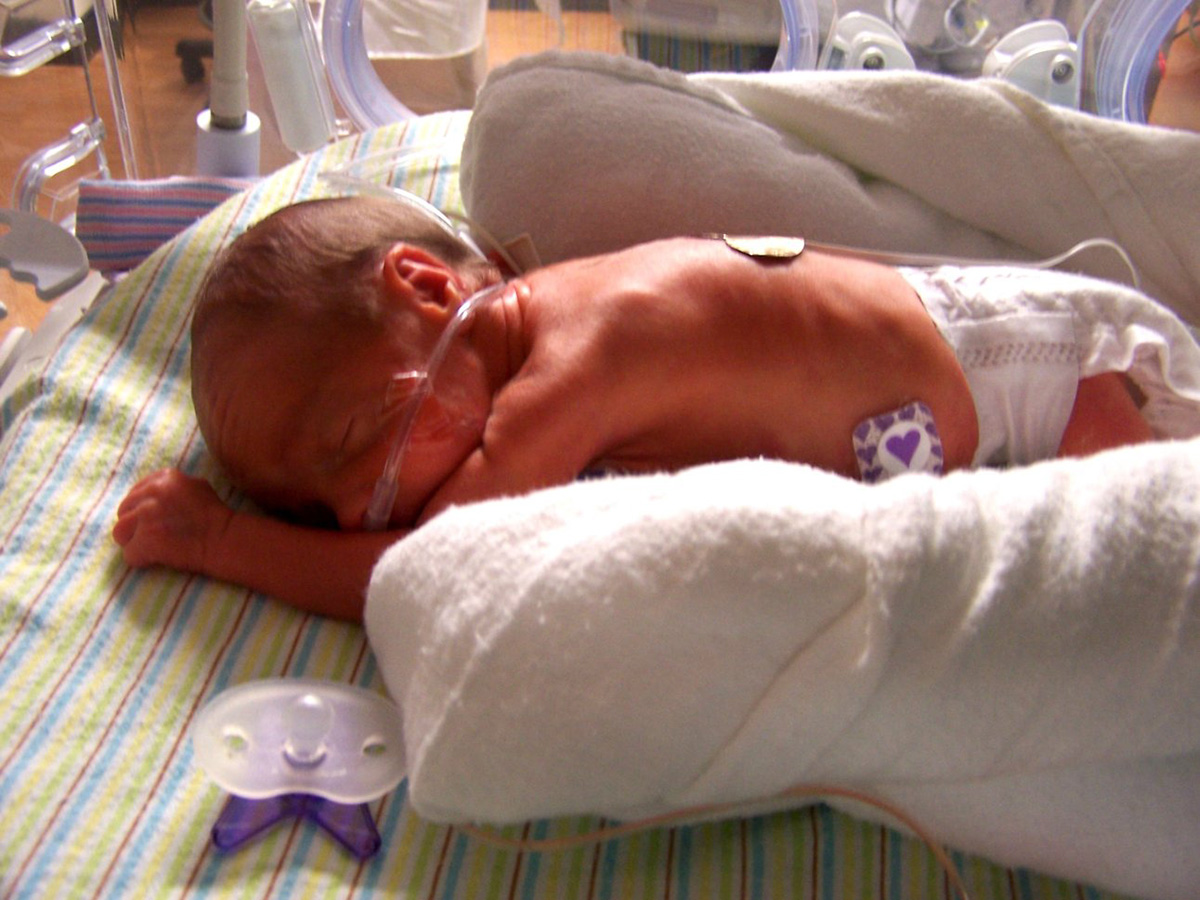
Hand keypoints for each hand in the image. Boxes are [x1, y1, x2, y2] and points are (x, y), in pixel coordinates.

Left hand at [113, 469, 234, 573]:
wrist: (224, 539)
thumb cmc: (215, 516)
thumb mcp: (197, 487)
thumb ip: (172, 486)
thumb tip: (152, 492)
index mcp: (164, 478)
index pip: (135, 494)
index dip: (142, 510)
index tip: (156, 521)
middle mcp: (152, 492)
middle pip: (124, 512)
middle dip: (135, 526)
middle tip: (154, 536)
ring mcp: (146, 516)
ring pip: (120, 532)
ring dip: (134, 542)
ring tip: (153, 548)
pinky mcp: (145, 539)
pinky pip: (129, 554)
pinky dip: (141, 559)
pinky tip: (156, 559)